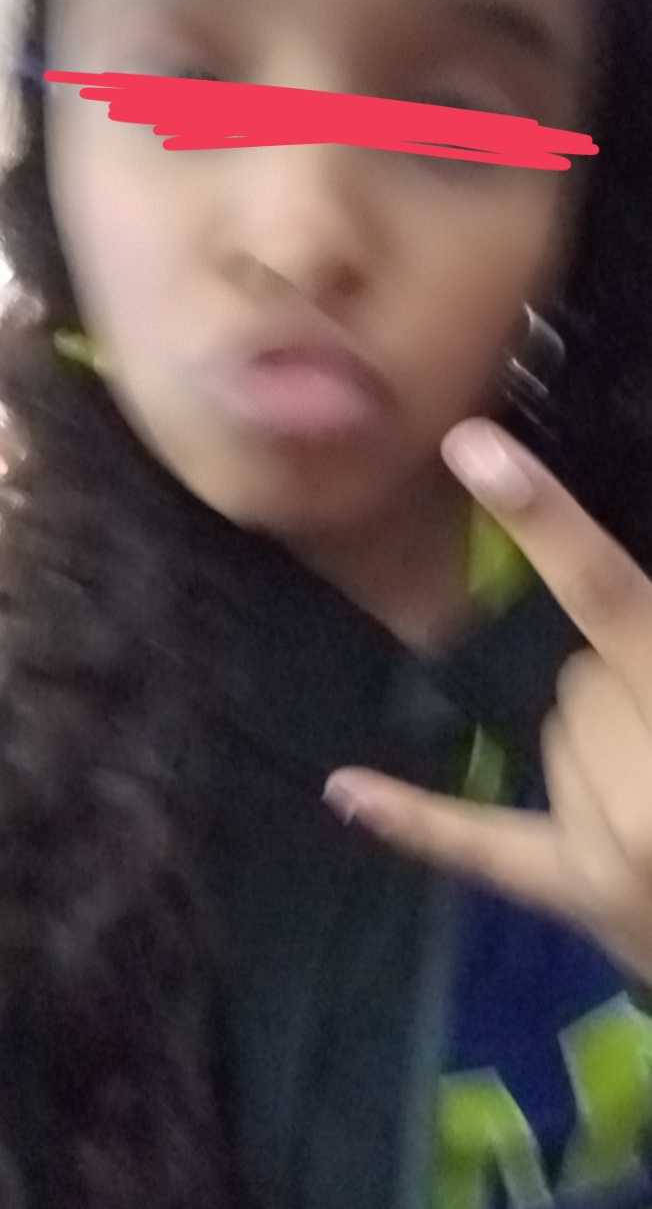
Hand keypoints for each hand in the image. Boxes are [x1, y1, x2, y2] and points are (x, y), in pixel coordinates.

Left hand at [324, 419, 651, 982]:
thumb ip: (645, 633)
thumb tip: (615, 620)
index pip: (611, 599)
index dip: (544, 519)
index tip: (471, 449)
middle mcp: (645, 780)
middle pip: (578, 673)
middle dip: (622, 681)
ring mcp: (605, 847)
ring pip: (551, 731)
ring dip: (593, 736)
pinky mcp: (577, 893)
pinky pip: (482, 844)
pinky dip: (414, 818)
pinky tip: (345, 788)